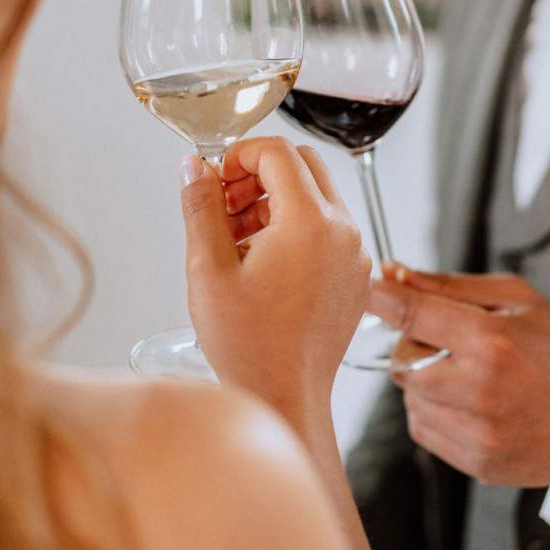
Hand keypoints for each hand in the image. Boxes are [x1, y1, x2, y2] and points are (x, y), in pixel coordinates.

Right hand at [180, 137, 370, 416]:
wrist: (285, 398)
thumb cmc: (249, 346)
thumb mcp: (208, 268)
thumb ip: (200, 207)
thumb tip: (195, 167)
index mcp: (309, 222)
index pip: (277, 151)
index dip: (238, 155)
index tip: (215, 179)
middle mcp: (342, 232)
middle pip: (302, 165)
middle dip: (257, 174)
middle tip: (224, 206)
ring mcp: (354, 254)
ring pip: (317, 195)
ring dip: (275, 200)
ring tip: (235, 239)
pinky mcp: (355, 275)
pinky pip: (328, 228)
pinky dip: (295, 227)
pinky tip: (260, 261)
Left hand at [370, 265, 549, 486]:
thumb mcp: (515, 299)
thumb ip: (448, 285)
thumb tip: (391, 272)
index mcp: (493, 341)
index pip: (411, 314)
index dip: (381, 298)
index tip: (368, 289)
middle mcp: (481, 391)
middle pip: (401, 362)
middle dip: (413, 346)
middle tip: (447, 341)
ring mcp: (479, 434)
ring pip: (410, 397)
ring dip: (424, 381)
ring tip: (466, 373)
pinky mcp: (478, 464)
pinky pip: (422, 429)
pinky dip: (433, 411)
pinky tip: (469, 402)